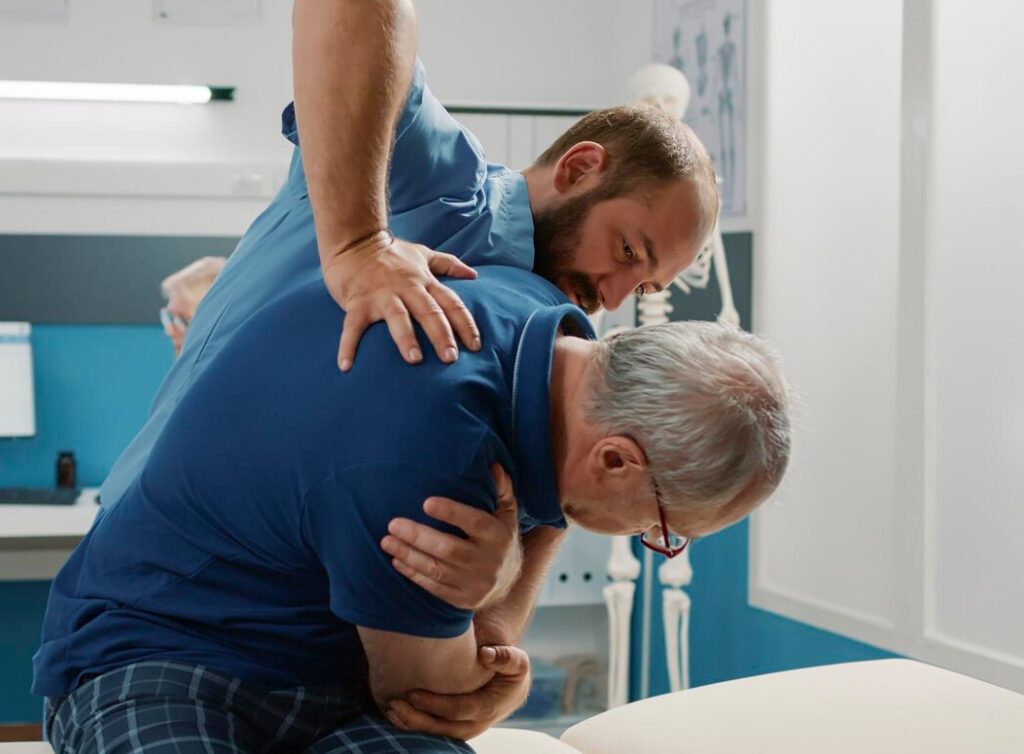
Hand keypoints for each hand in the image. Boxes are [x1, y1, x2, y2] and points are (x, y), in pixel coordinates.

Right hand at [322, 231, 480, 370]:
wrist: (353, 240)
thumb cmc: (390, 253)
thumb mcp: (422, 254)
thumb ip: (448, 264)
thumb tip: (474, 275)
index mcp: (424, 280)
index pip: (451, 303)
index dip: (465, 324)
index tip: (475, 345)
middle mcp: (406, 288)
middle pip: (429, 312)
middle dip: (441, 335)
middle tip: (451, 358)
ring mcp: (381, 295)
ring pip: (397, 317)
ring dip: (406, 338)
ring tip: (415, 359)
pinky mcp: (357, 302)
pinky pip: (353, 326)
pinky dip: (348, 345)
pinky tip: (346, 366)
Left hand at [382, 464, 520, 609]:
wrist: (508, 583)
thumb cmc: (500, 537)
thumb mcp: (507, 513)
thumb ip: (501, 489)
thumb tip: (493, 465)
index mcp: (499, 536)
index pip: (475, 522)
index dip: (451, 513)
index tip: (426, 502)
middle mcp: (488, 561)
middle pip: (449, 549)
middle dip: (419, 536)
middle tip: (393, 523)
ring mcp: (475, 584)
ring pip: (437, 570)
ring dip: (409, 555)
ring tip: (386, 541)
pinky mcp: (462, 600)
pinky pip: (434, 587)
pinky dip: (413, 574)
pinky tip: (397, 560)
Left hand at [387, 645, 530, 739]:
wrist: (510, 686)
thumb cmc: (510, 669)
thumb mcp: (517, 661)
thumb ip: (506, 656)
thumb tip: (485, 654)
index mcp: (488, 708)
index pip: (457, 710)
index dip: (434, 704)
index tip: (412, 693)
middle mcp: (476, 724)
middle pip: (443, 728)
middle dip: (417, 719)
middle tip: (395, 703)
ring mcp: (465, 729)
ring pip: (436, 734)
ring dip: (412, 726)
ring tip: (391, 711)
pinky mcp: (454, 728)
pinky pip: (433, 732)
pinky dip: (414, 726)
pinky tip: (396, 716)